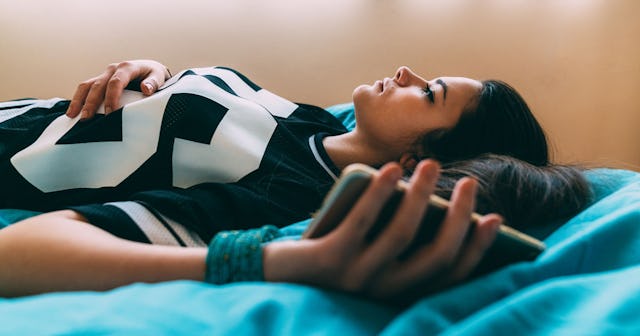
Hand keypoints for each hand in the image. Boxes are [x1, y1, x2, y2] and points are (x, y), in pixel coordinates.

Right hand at [66, 60, 170, 118]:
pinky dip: (78, 99)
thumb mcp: (159, 76)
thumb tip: (146, 88)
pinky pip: (86, 88)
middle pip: (98, 85)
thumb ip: (154, 83)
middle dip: (91, 102)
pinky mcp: (100, 80)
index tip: (111, 113)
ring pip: (87, 85)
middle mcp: (113, 69)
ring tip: (72, 115)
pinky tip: (73, 112)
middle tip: (86, 118)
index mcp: (127, 67)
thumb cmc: (154, 75)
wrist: (149, 69)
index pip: (116, 82)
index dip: (112, 98)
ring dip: (79, 100)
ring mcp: (104, 74)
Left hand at [263, 160, 500, 302]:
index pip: (449, 275)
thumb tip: (435, 203)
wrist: (280, 274)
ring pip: (402, 234)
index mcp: (399, 292)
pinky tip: (389, 170)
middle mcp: (384, 291)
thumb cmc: (336, 256)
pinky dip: (379, 194)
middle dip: (459, 217)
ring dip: (421, 196)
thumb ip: (401, 238)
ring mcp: (358, 277)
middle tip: (470, 183)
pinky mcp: (331, 260)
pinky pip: (361, 222)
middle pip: (435, 255)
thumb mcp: (373, 253)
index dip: (476, 248)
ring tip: (430, 165)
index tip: (496, 218)